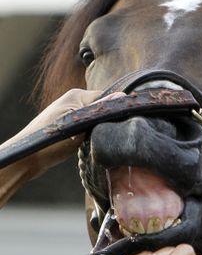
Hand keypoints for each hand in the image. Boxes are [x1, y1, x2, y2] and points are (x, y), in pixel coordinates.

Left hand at [0, 89, 123, 206]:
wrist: (27, 160)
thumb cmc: (49, 141)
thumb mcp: (79, 125)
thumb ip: (99, 110)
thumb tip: (121, 96)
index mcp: (77, 94)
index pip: (106, 97)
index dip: (113, 109)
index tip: (120, 122)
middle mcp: (74, 100)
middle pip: (101, 108)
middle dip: (104, 120)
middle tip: (105, 133)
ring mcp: (71, 113)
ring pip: (94, 119)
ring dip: (97, 129)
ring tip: (94, 139)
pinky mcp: (69, 125)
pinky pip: (87, 126)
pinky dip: (89, 134)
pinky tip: (87, 143)